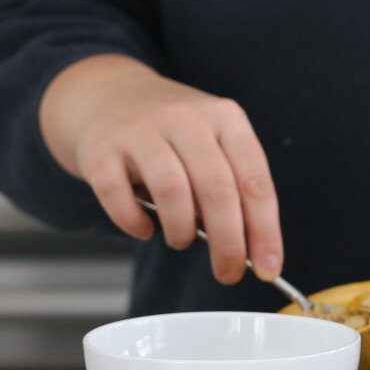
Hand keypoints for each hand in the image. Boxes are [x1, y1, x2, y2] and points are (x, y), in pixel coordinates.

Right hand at [39, 54, 282, 284]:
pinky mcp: (102, 150)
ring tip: (181, 240)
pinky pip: (120, 198)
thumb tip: (246, 249)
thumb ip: (230, 186)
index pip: (255, 181)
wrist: (107, 96)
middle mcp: (185, 118)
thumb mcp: (211, 142)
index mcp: (225, 117)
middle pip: (217, 190)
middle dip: (228, 243)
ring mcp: (141, 131)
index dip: (265, 231)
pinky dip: (135, 224)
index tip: (268, 268)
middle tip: (227, 272)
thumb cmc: (170, 132)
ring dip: (181, 231)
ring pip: (173, 193)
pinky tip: (144, 229)